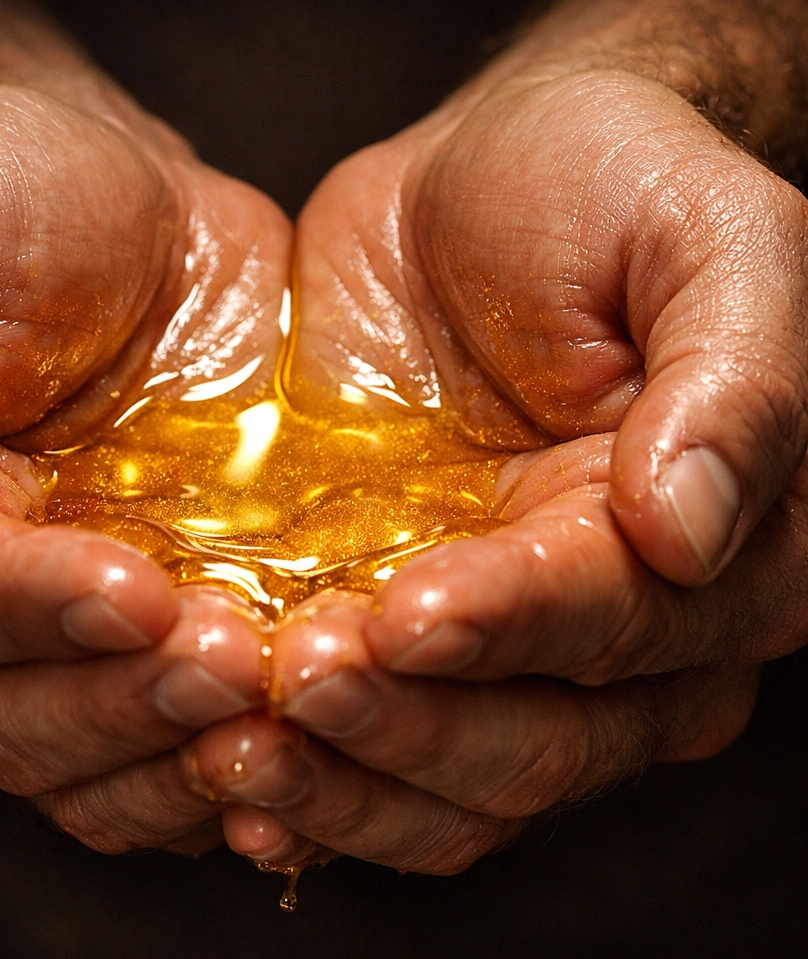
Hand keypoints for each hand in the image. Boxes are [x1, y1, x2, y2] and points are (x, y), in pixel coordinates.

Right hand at [0, 82, 290, 851]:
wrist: (132, 218)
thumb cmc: (2, 198)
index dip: (30, 609)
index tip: (136, 590)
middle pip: (9, 716)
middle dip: (123, 699)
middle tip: (234, 664)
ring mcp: (55, 640)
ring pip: (92, 763)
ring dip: (183, 753)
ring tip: (280, 715)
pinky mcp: (154, 638)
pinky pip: (174, 745)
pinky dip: (231, 768)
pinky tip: (299, 746)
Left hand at [181, 52, 807, 868]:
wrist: (482, 184)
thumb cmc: (605, 189)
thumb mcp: (699, 241)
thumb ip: (735, 381)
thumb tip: (694, 528)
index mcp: (716, 546)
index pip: (617, 623)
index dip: (512, 629)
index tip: (404, 615)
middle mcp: (621, 627)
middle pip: (532, 742)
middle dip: (412, 726)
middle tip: (299, 687)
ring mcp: (501, 644)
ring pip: (446, 781)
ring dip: (342, 781)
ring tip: (236, 750)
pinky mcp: (398, 626)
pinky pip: (367, 749)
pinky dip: (307, 777)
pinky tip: (230, 777)